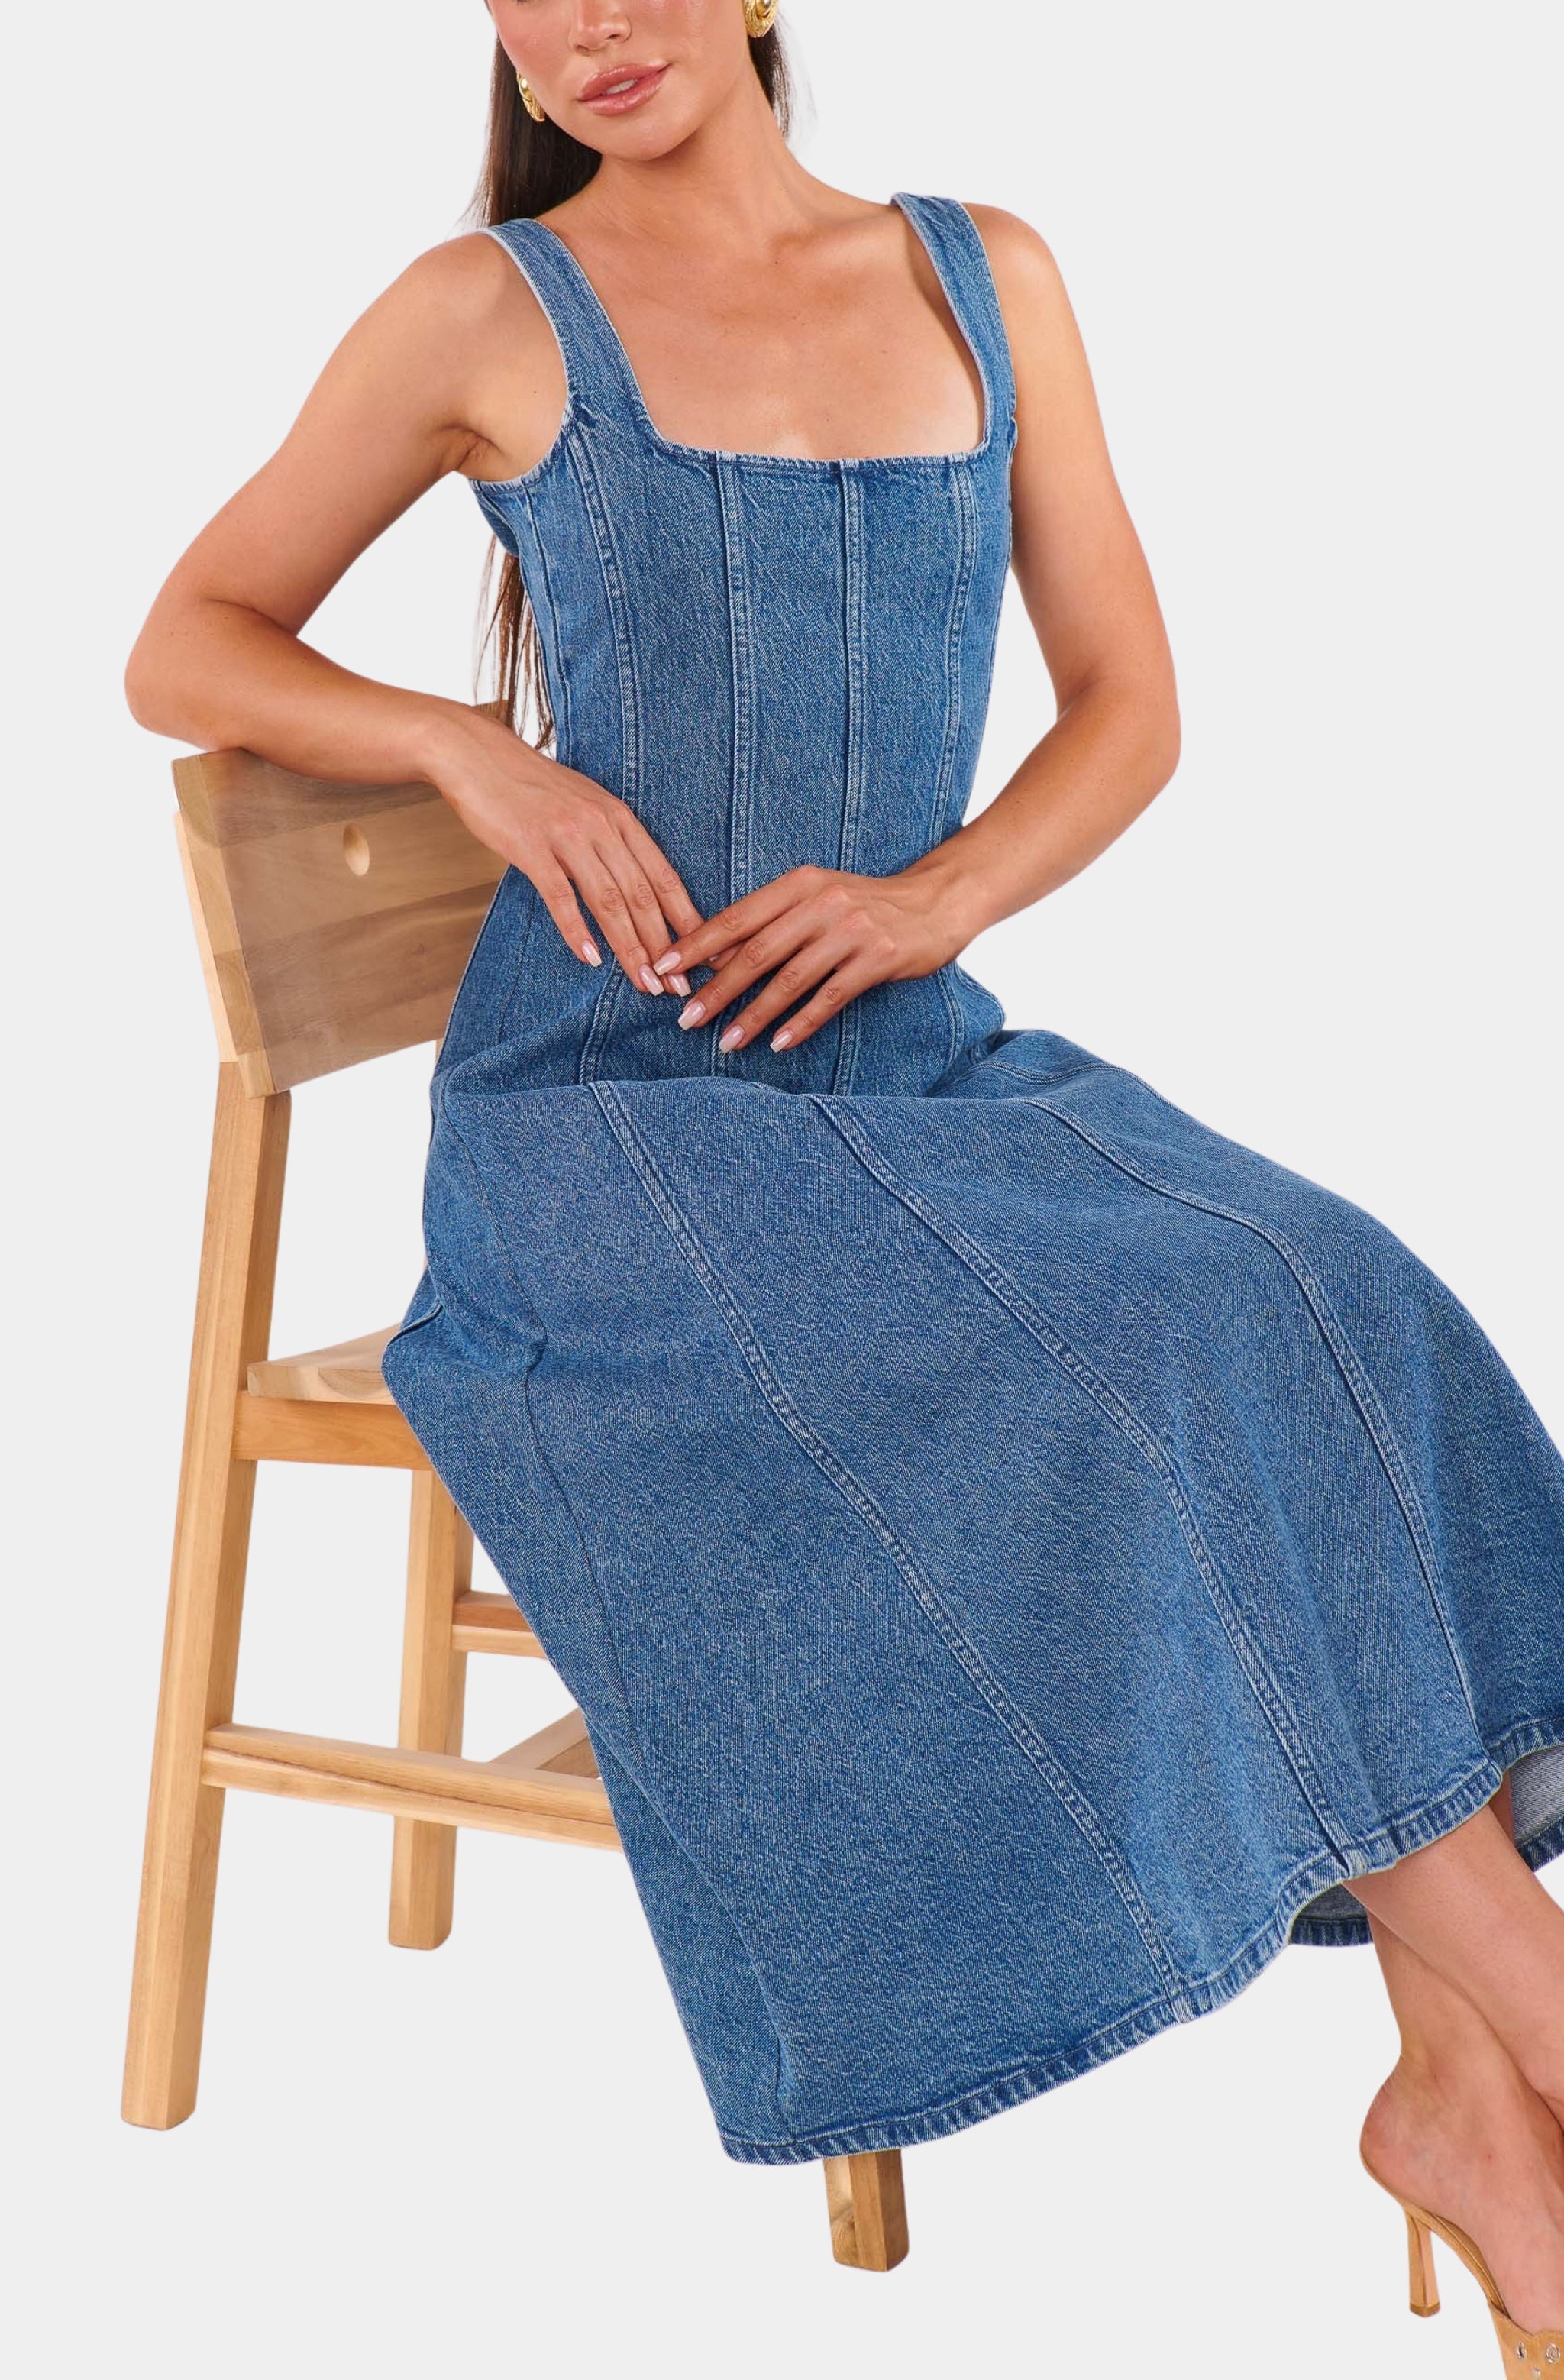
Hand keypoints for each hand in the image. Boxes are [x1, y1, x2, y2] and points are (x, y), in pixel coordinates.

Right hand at [428, 710, 699, 993]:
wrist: (479, 756)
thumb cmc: (532, 786)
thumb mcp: (586, 804)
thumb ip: (611, 841)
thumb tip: (634, 886)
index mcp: (620, 818)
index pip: (664, 876)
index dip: (687, 919)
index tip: (705, 953)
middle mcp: (601, 826)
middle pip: (642, 895)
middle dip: (665, 946)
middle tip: (678, 987)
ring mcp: (567, 836)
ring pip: (609, 901)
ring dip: (630, 948)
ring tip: (645, 983)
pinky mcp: (532, 847)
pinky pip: (561, 896)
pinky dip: (577, 930)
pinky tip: (591, 959)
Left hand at [651, 860, 976, 1051]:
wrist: (936, 901)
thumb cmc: (865, 904)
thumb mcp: (815, 899)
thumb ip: (769, 922)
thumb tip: (713, 958)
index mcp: (798, 884)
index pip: (736, 917)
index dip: (695, 945)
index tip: (661, 970)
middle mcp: (821, 903)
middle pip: (756, 952)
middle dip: (718, 990)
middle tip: (686, 1019)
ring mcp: (851, 930)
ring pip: (790, 979)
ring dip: (755, 1016)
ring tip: (726, 1043)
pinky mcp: (877, 958)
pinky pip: (830, 997)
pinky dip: (801, 1022)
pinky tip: (779, 1044)